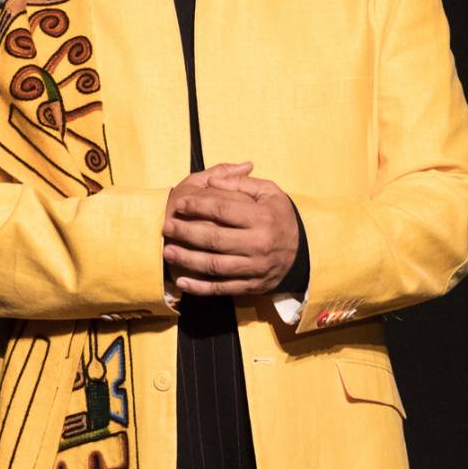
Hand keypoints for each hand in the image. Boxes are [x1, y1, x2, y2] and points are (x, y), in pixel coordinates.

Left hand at [162, 163, 299, 295]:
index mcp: (263, 218)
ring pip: (215, 265)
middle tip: (166, 226)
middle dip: (186, 232)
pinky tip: (182, 282)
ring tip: (167, 251)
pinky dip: (200, 288)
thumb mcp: (269, 192)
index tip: (179, 202)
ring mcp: (254, 268)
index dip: (198, 205)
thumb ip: (241, 182)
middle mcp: (259, 244)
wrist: (301, 251)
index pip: (223, 209)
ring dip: (187, 260)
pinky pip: (222, 289)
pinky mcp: (250, 286)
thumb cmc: (277, 216)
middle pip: (215, 238)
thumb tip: (213, 180)